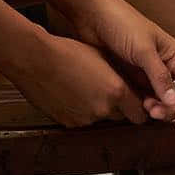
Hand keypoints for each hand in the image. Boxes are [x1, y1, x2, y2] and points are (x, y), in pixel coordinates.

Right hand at [8, 31, 157, 127]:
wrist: (35, 59)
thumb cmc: (65, 51)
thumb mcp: (101, 56)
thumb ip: (119, 76)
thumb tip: (128, 84)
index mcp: (116, 91)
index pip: (140, 114)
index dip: (138, 108)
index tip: (135, 104)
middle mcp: (103, 109)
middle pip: (121, 117)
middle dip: (117, 108)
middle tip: (105, 92)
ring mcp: (85, 119)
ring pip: (100, 119)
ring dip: (97, 109)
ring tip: (83, 89)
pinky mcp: (69, 123)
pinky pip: (81, 121)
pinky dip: (79, 112)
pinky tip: (70, 95)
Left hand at [72, 0, 174, 126]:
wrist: (91, 14)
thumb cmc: (121, 22)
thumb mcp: (143, 49)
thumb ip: (159, 76)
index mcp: (174, 55)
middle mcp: (164, 65)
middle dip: (169, 109)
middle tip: (154, 113)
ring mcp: (146, 72)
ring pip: (159, 100)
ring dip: (155, 108)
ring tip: (145, 109)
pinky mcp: (130, 77)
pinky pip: (141, 97)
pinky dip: (141, 105)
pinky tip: (134, 105)